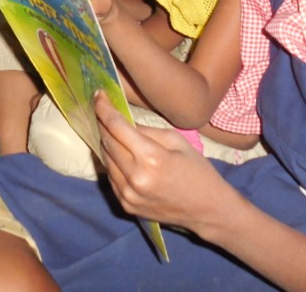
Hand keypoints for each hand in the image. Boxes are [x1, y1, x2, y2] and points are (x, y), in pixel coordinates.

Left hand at [95, 92, 229, 230]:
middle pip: (107, 142)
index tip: (98, 96)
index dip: (104, 108)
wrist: (207, 209)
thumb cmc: (197, 170)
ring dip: (107, 143)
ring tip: (114, 133)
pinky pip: (111, 177)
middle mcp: (135, 177)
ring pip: (106, 160)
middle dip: (104, 124)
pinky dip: (113, 163)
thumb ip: (147, 130)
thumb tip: (124, 124)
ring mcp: (128, 194)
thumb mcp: (177, 140)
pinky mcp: (126, 206)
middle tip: (104, 111)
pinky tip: (121, 156)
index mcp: (150, 157)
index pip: (116, 126)